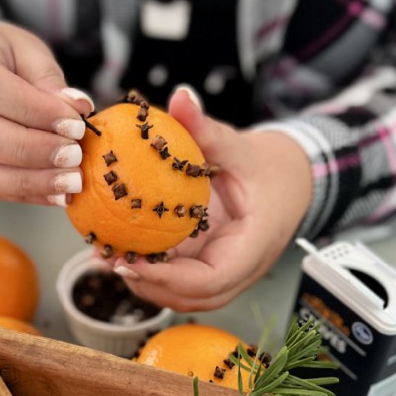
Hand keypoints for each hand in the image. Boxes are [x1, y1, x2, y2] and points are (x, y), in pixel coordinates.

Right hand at [0, 22, 93, 204]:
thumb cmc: (2, 57)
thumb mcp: (28, 51)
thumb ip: (48, 79)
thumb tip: (77, 107)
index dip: (31, 109)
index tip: (74, 124)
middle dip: (27, 149)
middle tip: (73, 155)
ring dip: (25, 180)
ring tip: (69, 182)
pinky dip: (23, 193)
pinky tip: (56, 193)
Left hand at [108, 87, 312, 310]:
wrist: (288, 182)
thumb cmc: (267, 168)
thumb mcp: (239, 146)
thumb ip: (207, 128)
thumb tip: (180, 98)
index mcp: (253, 245)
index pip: (212, 279)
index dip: (169, 279)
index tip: (133, 263)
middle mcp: (240, 267)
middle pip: (193, 298)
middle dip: (150, 287)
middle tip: (110, 259)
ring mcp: (223, 271)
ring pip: (183, 296)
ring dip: (145, 284)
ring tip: (107, 256)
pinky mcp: (208, 266)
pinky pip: (179, 279)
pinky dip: (149, 272)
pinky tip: (118, 249)